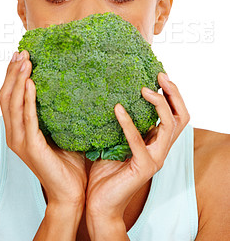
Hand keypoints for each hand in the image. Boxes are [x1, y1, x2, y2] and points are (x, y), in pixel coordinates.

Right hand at [0, 50, 86, 209]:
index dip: (12, 76)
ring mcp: (20, 141)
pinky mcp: (31, 148)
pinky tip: (31, 83)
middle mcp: (15, 134)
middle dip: (12, 72)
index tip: (21, 55)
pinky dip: (27, 100)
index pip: (10, 97)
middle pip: (6, 96)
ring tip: (25, 61)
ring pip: (13, 104)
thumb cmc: (68, 162)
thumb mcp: (62, 130)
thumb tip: (70, 87)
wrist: (71, 192)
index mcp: (20, 130)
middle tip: (22, 52)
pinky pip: (28, 119)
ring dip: (18, 80)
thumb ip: (58, 112)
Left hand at [86, 72, 189, 222]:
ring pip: (170, 126)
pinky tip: (117, 109)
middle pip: (180, 117)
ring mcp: (155, 159)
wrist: (99, 203)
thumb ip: (121, 123)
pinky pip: (139, 141)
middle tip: (160, 76)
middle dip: (173, 94)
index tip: (159, 75)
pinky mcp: (144, 167)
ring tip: (143, 89)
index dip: (171, 95)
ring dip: (159, 104)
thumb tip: (112, 95)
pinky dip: (128, 123)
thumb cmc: (105, 171)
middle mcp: (161, 149)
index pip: (175, 115)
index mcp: (156, 142)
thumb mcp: (115, 140)